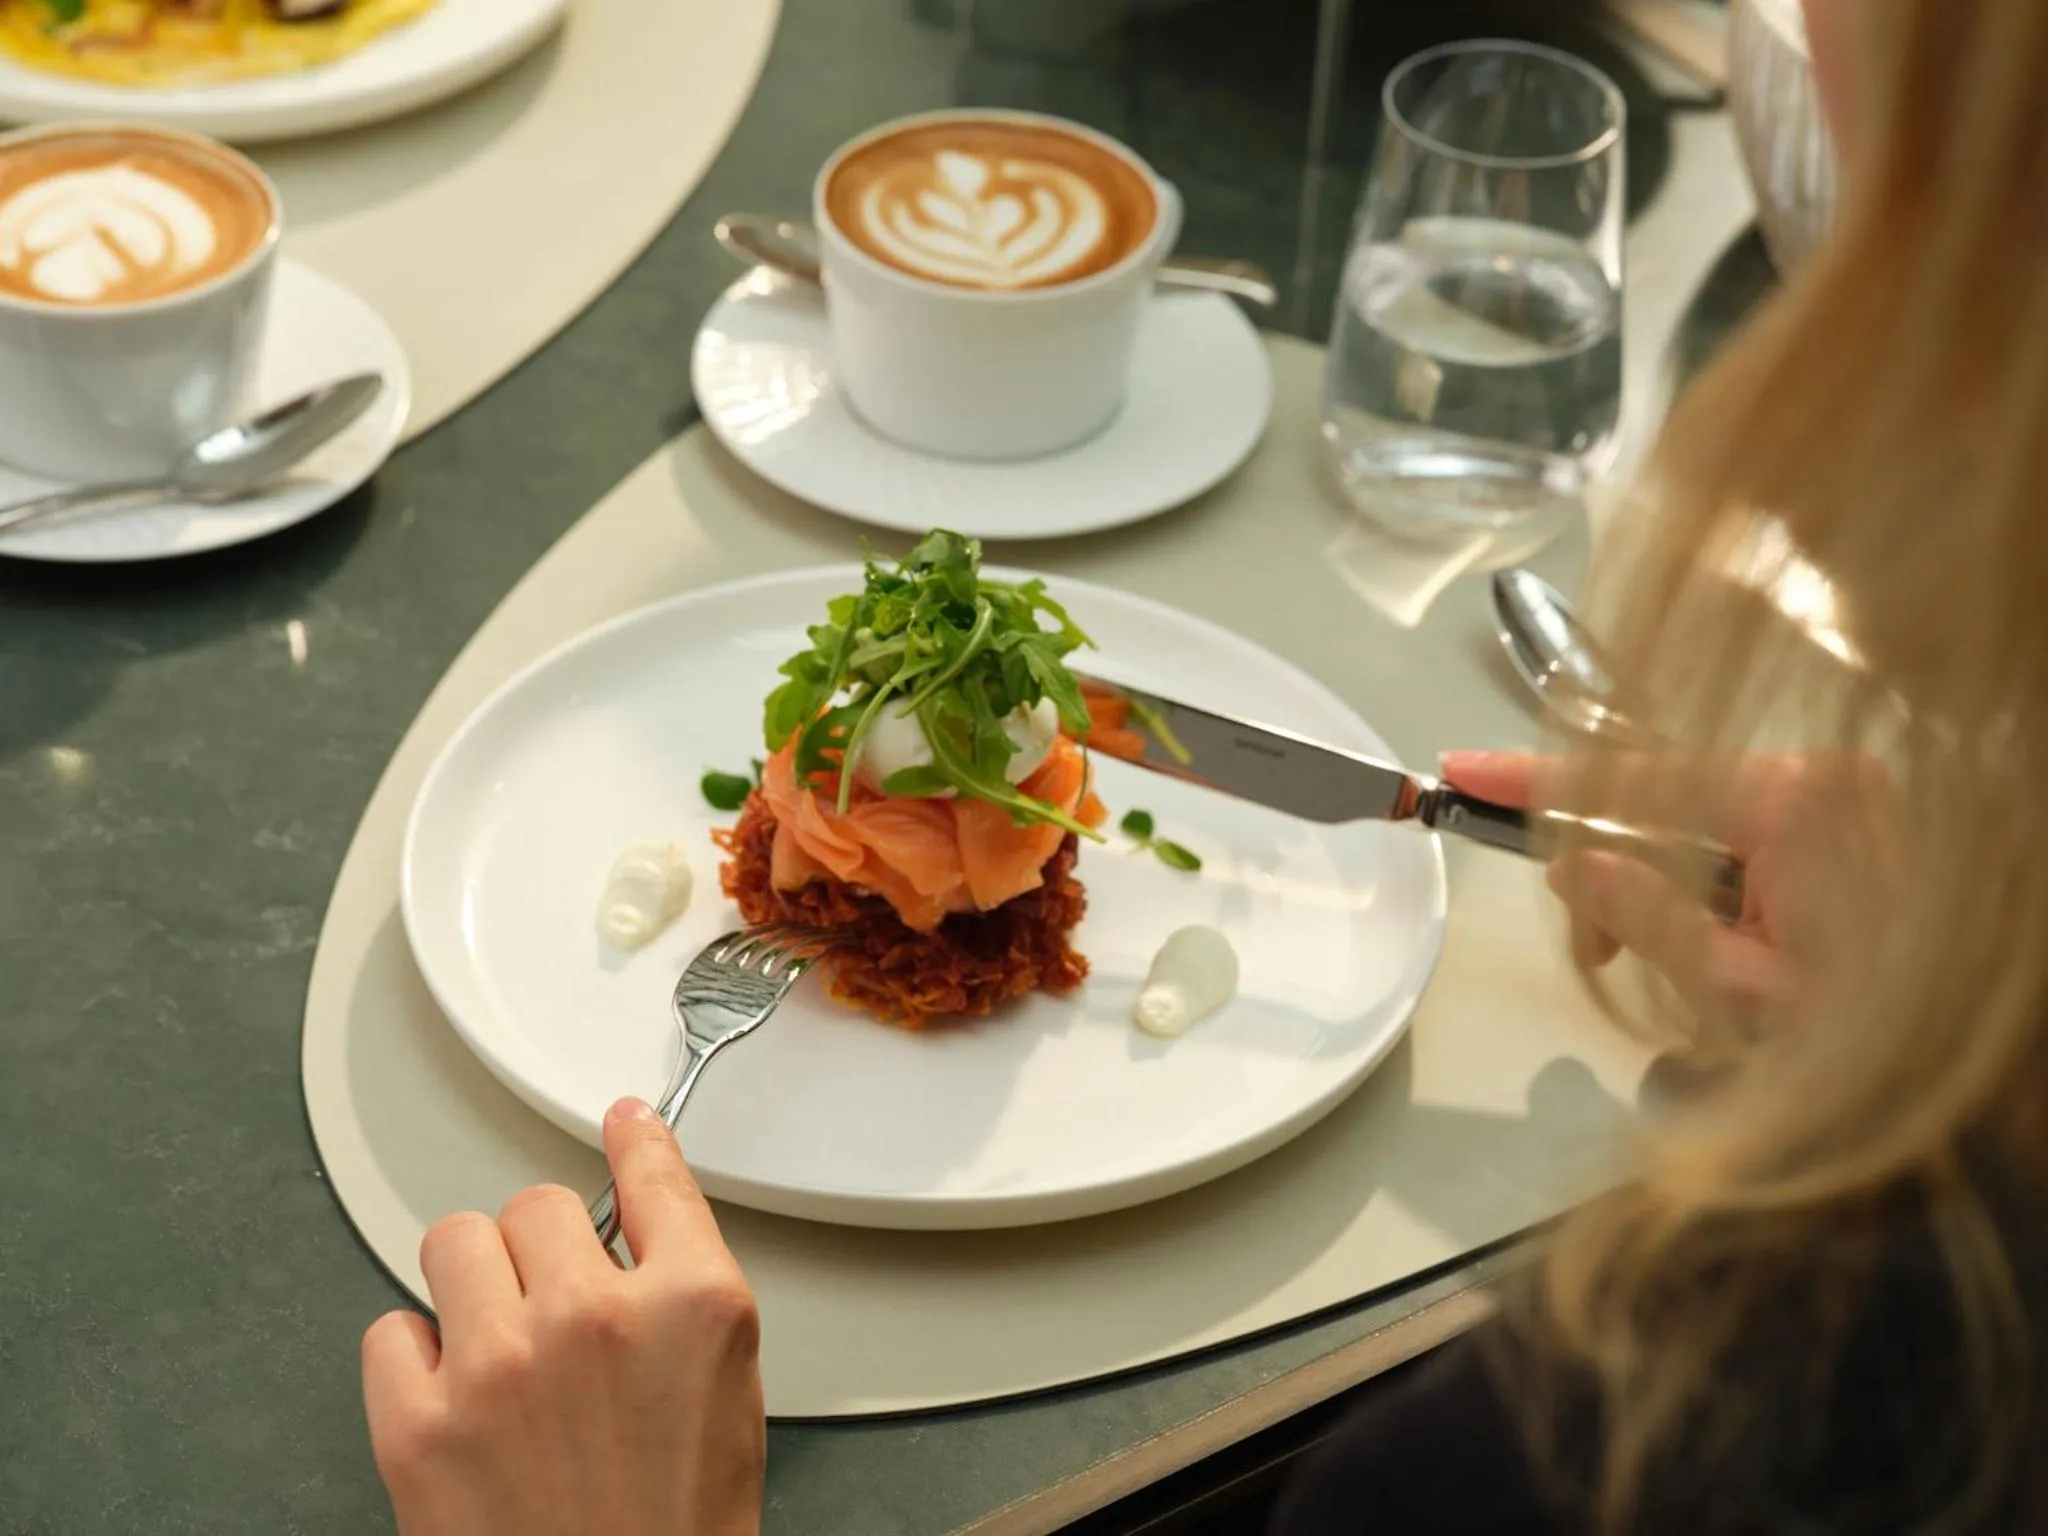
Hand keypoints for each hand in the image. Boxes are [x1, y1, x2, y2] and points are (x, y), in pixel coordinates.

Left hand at [361, 1099, 764, 1535]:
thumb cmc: (675, 1530)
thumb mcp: (727, 1394)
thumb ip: (688, 1294)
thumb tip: (643, 1218)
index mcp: (694, 1308)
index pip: (654, 1178)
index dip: (635, 1142)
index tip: (624, 1126)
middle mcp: (596, 1318)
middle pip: (537, 1205)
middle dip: (545, 1248)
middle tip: (554, 1303)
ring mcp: (500, 1366)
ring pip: (455, 1241)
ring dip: (476, 1283)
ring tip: (497, 1339)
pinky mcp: (418, 1424)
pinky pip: (390, 1330)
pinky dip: (416, 1357)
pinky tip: (455, 1395)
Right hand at [1439, 750, 1876, 1024]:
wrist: (1985, 1075)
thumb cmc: (1878, 1036)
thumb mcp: (1740, 993)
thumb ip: (1648, 917)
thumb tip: (1575, 866)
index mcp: (1794, 803)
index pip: (1633, 779)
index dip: (1539, 782)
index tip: (1464, 771)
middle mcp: (1824, 777)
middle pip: (1665, 800)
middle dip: (1611, 866)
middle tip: (1595, 952)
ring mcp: (1845, 794)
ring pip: (1703, 821)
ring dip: (1663, 885)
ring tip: (1662, 964)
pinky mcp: (1856, 819)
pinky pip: (1746, 832)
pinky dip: (1710, 882)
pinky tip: (1713, 942)